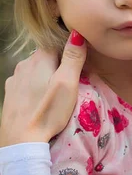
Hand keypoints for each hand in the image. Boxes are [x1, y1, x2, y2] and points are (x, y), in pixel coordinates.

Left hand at [0, 31, 86, 146]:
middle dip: (58, 67)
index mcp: (39, 58)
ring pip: (35, 71)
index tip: (79, 71)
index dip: (70, 56)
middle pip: (47, 58)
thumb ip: (73, 57)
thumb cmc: (48, 112)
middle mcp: (24, 64)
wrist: (21, 141)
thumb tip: (77, 34)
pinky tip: (40, 102)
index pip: (58, 45)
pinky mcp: (10, 94)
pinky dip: (35, 88)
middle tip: (70, 85)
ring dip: (46, 78)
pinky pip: (26, 84)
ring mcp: (14, 79)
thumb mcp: (68, 84)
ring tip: (55, 96)